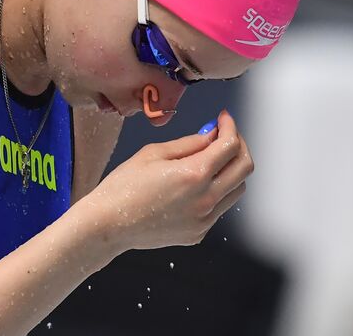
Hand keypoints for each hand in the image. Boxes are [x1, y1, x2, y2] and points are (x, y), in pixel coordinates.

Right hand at [86, 110, 253, 252]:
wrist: (107, 225)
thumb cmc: (123, 188)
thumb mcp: (154, 153)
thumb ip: (190, 143)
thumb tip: (213, 135)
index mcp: (194, 174)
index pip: (230, 145)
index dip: (230, 126)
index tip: (224, 119)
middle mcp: (205, 199)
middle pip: (244, 167)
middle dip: (238, 146)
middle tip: (225, 136)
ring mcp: (204, 219)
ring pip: (238, 189)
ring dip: (232, 170)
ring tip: (212, 160)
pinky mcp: (199, 232)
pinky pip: (221, 207)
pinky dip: (218, 191)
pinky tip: (198, 184)